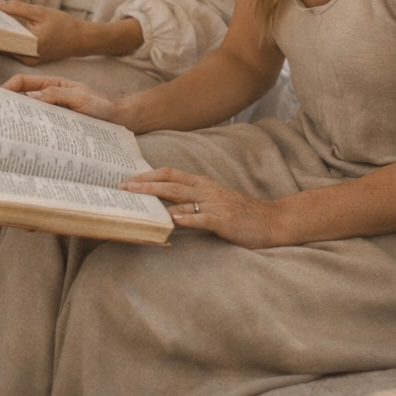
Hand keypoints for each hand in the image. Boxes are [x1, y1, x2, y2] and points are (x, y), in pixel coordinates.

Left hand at [0, 0, 87, 62]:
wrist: (80, 39)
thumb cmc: (62, 24)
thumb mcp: (40, 12)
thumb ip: (17, 8)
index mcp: (30, 45)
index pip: (1, 37)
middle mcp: (27, 57)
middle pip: (2, 43)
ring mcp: (28, 61)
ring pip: (7, 47)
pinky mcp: (30, 61)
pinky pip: (14, 50)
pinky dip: (9, 40)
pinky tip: (1, 29)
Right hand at [1, 74, 122, 123]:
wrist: (120, 122)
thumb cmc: (102, 106)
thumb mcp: (80, 97)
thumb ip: (57, 95)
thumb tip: (30, 96)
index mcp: (51, 85)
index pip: (23, 82)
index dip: (9, 87)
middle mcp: (49, 99)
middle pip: (22, 99)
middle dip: (9, 105)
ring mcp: (52, 114)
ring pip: (30, 115)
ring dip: (20, 121)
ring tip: (9, 132)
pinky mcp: (57, 128)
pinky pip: (41, 128)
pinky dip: (32, 133)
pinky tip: (28, 142)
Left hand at [120, 167, 285, 247]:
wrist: (272, 221)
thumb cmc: (238, 212)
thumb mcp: (212, 199)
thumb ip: (189, 198)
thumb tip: (160, 201)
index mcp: (201, 183)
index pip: (170, 173)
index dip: (147, 175)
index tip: (127, 180)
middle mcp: (206, 190)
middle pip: (170, 184)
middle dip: (145, 185)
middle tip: (123, 187)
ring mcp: (216, 205)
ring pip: (183, 198)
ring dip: (158, 197)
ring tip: (138, 199)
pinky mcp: (225, 221)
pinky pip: (203, 218)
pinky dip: (187, 218)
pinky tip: (173, 220)